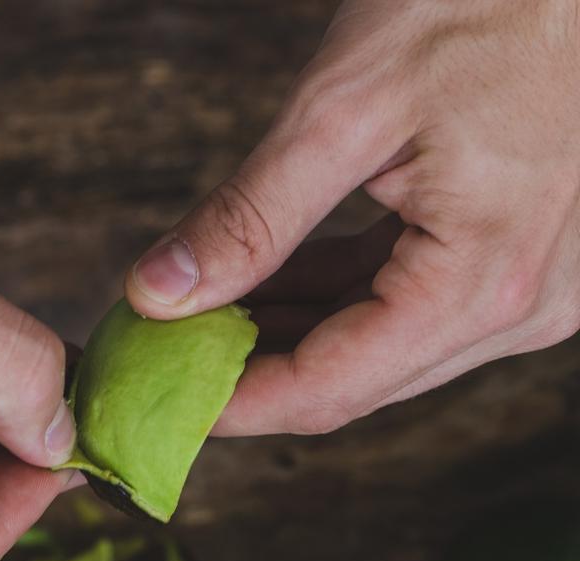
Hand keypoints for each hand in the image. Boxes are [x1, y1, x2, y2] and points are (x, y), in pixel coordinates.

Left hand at [125, 0, 579, 435]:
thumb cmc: (489, 3)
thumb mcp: (346, 109)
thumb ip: (249, 216)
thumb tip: (160, 292)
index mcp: (480, 283)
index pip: (329, 387)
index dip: (235, 404)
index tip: (168, 397)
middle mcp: (511, 309)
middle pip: (349, 380)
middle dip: (249, 374)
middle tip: (169, 355)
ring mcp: (515, 292)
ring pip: (368, 349)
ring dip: (282, 338)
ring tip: (202, 319)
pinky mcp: (500, 264)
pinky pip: (396, 306)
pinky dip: (325, 301)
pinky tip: (263, 288)